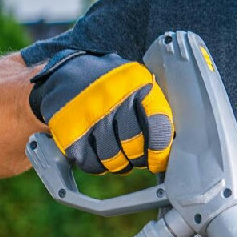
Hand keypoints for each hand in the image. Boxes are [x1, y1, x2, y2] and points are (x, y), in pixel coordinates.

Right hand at [28, 49, 173, 174]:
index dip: (160, 149)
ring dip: (118, 164)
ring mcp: (89, 113)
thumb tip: (170, 148)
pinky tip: (97, 153)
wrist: (66, 71)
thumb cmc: (112, 84)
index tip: (158, 161)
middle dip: (138, 158)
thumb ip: (153, 110)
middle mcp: (114, 96)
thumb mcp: (136, 84)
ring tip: (117, 155)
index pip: (158, 123)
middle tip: (135, 156)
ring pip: (112, 159)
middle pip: (134, 147)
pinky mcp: (68, 128)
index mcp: (138, 84)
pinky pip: (90, 163)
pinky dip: (96, 165)